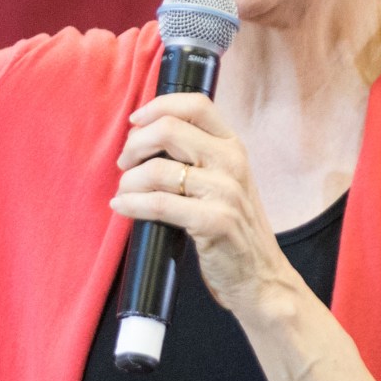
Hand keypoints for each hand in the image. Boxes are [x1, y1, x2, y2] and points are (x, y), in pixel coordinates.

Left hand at [108, 93, 307, 319]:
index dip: (158, 106)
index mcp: (233, 146)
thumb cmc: (234, 229)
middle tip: (124, 163)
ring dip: (129, 180)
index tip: (134, 122)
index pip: (196, 104)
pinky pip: (159, 204)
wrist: (259, 276)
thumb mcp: (225, 181)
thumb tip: (146, 139)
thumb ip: (198, 156)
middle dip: (134, 145)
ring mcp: (225, 191)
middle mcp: (232, 162)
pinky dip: (132, 204)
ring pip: (158, 169)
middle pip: (169, 129)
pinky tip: (121, 206)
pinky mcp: (214, 221)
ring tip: (123, 191)